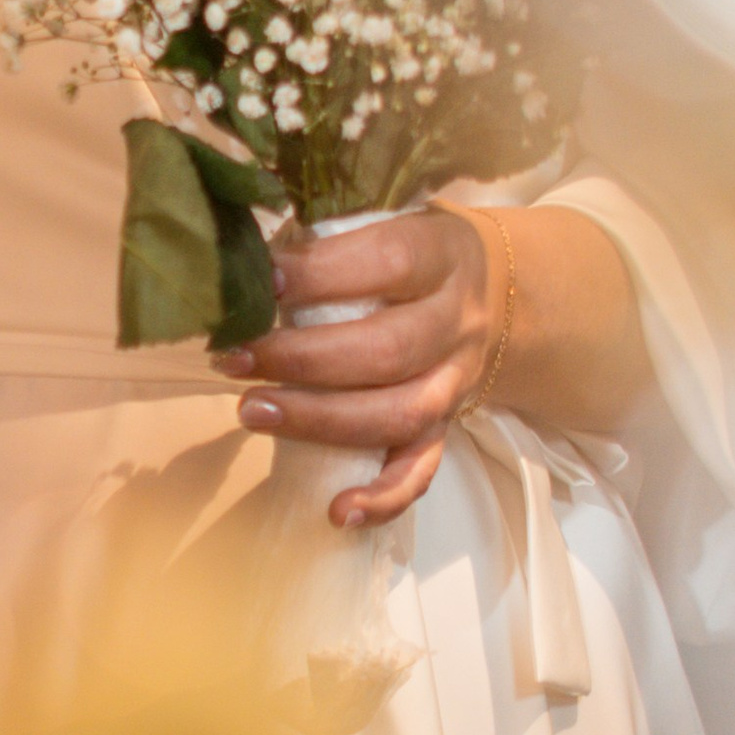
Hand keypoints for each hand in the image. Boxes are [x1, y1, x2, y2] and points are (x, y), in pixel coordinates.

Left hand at [211, 206, 499, 529]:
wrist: (501, 294)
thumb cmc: (413, 255)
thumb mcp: (390, 222)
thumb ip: (331, 236)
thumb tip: (244, 254)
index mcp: (441, 256)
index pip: (388, 262)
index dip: (322, 273)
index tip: (262, 281)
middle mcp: (455, 322)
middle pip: (387, 350)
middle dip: (302, 358)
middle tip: (233, 357)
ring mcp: (454, 382)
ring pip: (399, 413)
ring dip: (320, 419)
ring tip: (251, 411)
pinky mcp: (447, 428)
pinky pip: (422, 470)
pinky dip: (384, 498)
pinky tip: (338, 511)